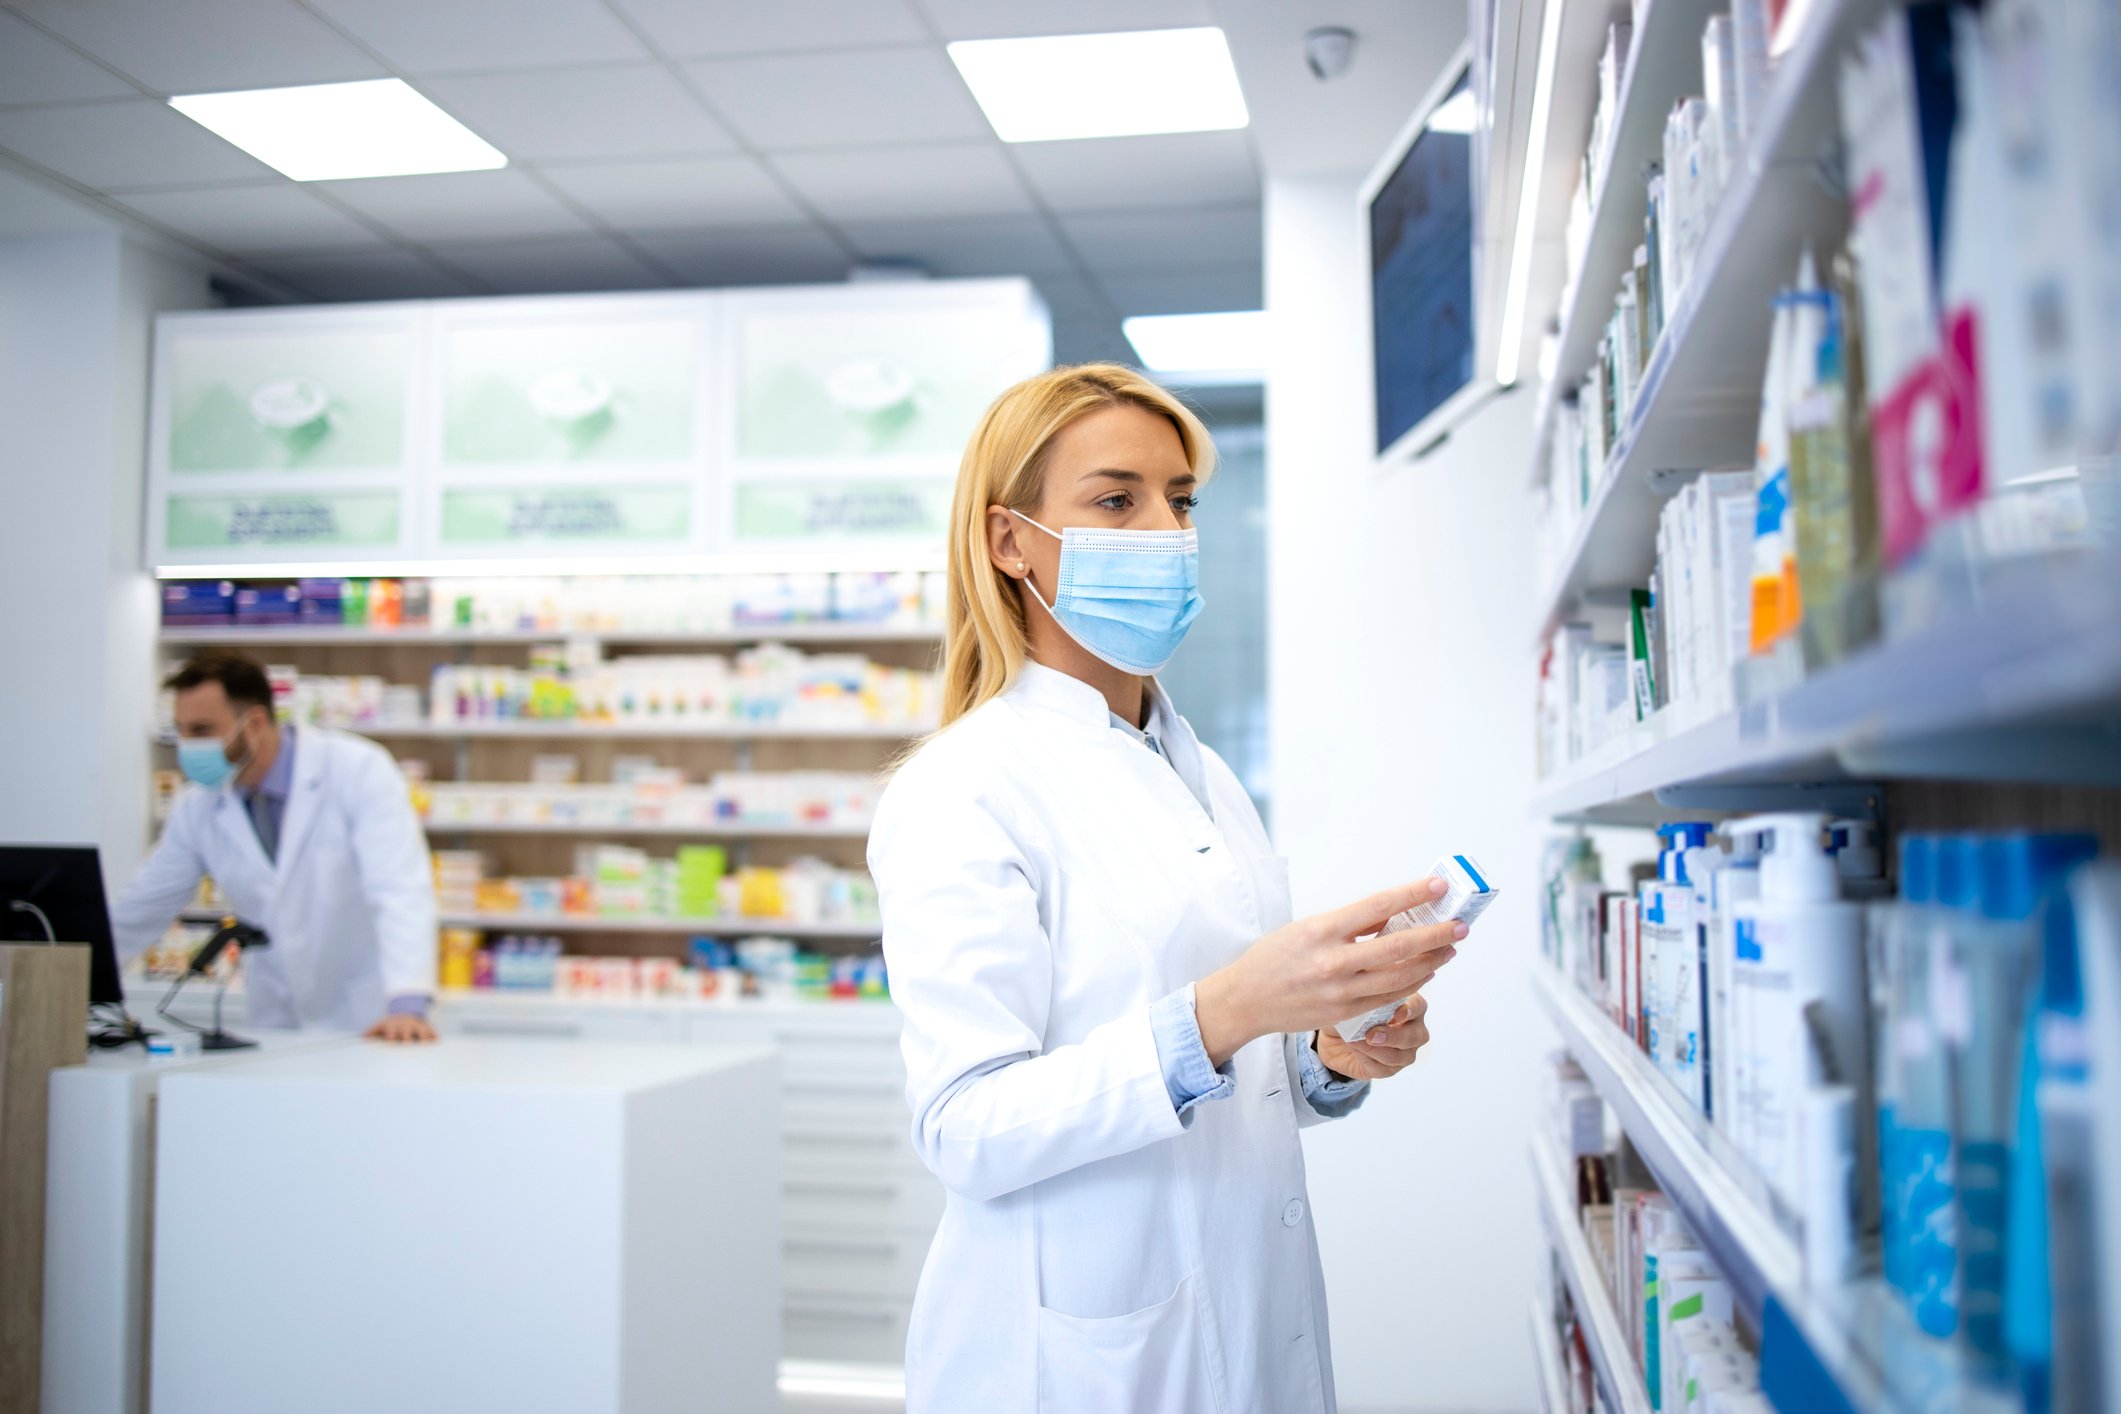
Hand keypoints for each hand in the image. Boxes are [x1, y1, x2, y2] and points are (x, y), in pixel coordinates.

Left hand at [365, 1012, 436, 1042]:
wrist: (406, 1013)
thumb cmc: (391, 1025)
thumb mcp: (381, 1025)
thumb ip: (372, 1031)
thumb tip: (362, 1036)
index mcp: (394, 1027)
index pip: (392, 1032)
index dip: (391, 1036)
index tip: (391, 1040)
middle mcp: (406, 1026)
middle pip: (407, 1032)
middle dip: (407, 1036)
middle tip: (407, 1041)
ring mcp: (417, 1027)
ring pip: (421, 1031)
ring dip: (423, 1036)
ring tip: (426, 1043)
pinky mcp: (428, 1028)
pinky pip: (433, 1031)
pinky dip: (435, 1035)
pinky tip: (437, 1041)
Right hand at [1194, 877, 1461, 1066]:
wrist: (1246, 1000)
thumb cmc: (1273, 958)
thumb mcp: (1305, 929)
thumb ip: (1348, 925)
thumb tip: (1391, 916)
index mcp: (1321, 930)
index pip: (1378, 907)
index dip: (1412, 895)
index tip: (1437, 886)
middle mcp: (1332, 961)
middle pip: (1397, 946)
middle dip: (1435, 934)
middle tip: (1459, 925)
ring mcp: (1340, 991)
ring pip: (1400, 976)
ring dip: (1431, 961)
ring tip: (1449, 948)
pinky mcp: (1345, 1013)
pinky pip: (1388, 997)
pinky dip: (1412, 983)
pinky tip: (1426, 971)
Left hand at [1314, 995, 1430, 1080]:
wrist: (1333, 1035)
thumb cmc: (1350, 1010)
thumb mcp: (1355, 997)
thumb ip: (1366, 994)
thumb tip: (1367, 988)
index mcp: (1410, 1006)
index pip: (1418, 1006)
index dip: (1411, 1010)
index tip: (1397, 1013)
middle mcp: (1413, 1029)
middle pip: (1416, 1036)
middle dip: (1394, 1036)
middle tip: (1371, 1034)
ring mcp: (1404, 1051)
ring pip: (1402, 1056)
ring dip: (1377, 1050)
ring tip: (1356, 1041)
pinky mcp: (1389, 1069)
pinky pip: (1384, 1069)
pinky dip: (1367, 1059)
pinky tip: (1355, 1050)